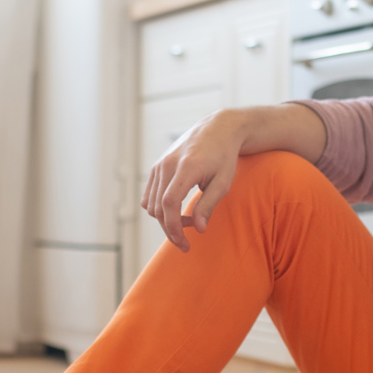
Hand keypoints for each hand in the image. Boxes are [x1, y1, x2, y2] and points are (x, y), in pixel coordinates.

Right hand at [142, 110, 245, 251]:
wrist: (216, 129)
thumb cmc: (224, 156)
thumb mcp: (223, 182)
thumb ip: (209, 205)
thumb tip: (199, 229)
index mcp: (186, 167)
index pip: (169, 203)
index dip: (174, 227)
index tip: (185, 243)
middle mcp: (167, 164)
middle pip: (158, 207)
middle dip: (170, 230)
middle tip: (187, 242)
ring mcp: (159, 165)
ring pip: (151, 204)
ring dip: (165, 220)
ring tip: (188, 221)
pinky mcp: (156, 167)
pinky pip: (149, 196)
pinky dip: (159, 209)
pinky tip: (177, 211)